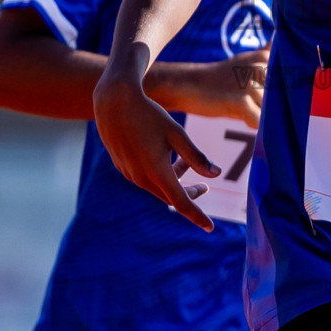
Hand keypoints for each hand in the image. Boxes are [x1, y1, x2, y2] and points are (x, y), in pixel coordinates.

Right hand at [93, 65, 222, 230]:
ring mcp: (129, 174)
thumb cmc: (149, 115)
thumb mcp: (177, 134)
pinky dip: (160, 173)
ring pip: (158, 186)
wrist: (114, 103)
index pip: (182, 203)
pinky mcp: (123, 167)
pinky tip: (164, 154)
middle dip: (189, 193)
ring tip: (183, 161)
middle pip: (170, 196)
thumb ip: (196, 157)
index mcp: (157, 173)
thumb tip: (216, 175)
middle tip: (205, 186)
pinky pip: (145, 177)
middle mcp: (141, 178)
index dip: (197, 216)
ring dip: (174, 178)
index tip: (210, 227)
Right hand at [148, 48, 267, 128]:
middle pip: (279, 100)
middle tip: (246, 101)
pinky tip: (241, 117)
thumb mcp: (245, 60)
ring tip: (240, 107)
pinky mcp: (242, 100)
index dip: (279, 94)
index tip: (263, 92)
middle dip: (268, 107)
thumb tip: (279, 38)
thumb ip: (266, 54)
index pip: (288, 83)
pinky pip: (258, 121)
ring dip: (258, 115)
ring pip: (269, 112)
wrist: (188, 85)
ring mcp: (251, 83)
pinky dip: (251, 124)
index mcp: (265, 57)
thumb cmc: (221, 77)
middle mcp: (261, 67)